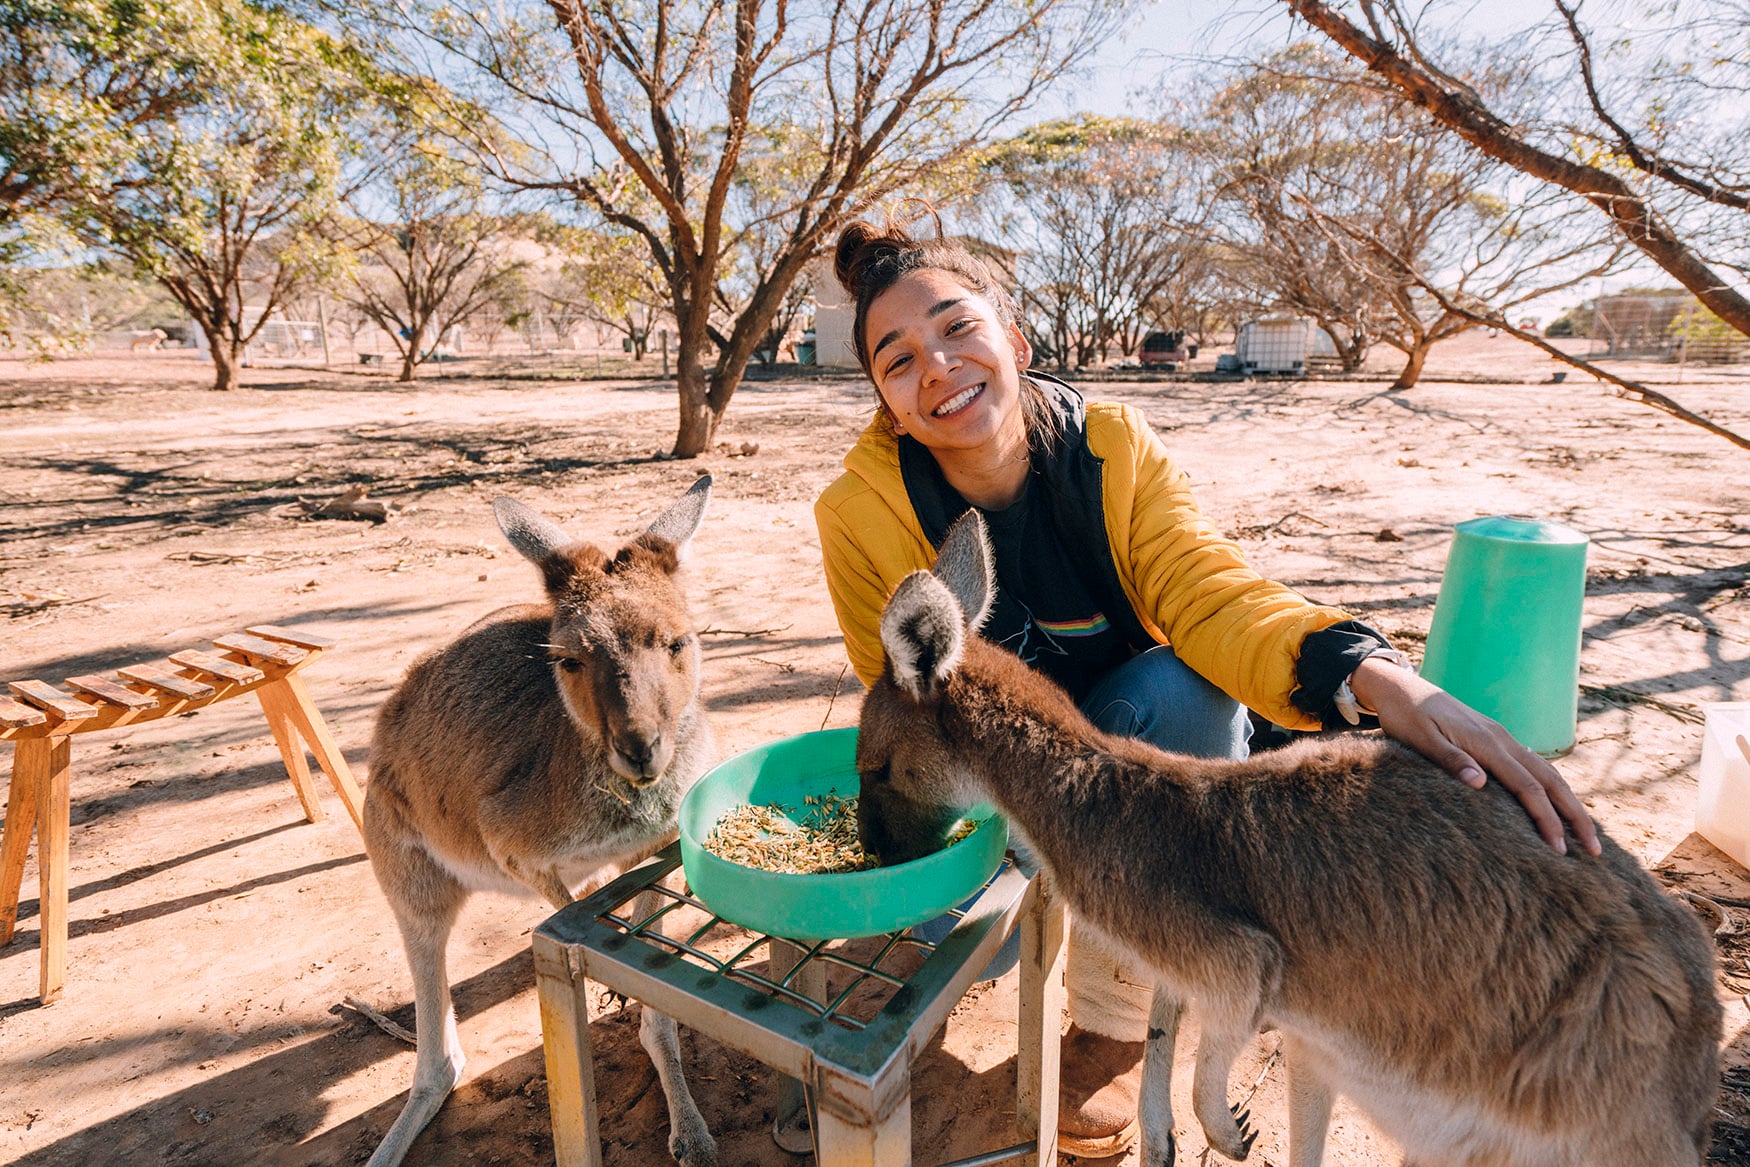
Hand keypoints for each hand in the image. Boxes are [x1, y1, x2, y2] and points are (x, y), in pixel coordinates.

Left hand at [1348, 656, 1600, 855]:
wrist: (1400, 687)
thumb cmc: (1405, 716)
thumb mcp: (1420, 739)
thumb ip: (1450, 760)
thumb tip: (1480, 783)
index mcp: (1487, 743)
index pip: (1527, 787)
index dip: (1546, 819)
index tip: (1560, 849)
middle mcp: (1503, 739)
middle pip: (1551, 781)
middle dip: (1575, 816)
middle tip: (1595, 850)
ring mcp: (1502, 738)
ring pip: (1547, 772)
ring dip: (1569, 803)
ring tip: (1586, 833)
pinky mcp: (1495, 739)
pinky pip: (1533, 765)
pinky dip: (1551, 787)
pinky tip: (1557, 804)